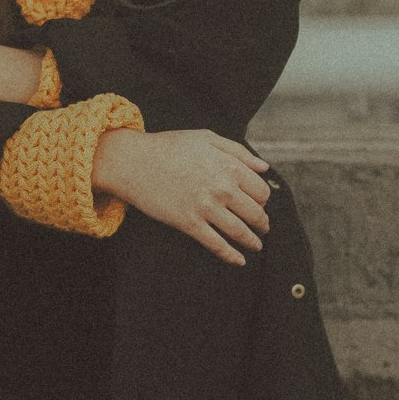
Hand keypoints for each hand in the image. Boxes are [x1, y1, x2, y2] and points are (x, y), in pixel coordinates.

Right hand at [106, 128, 271, 265]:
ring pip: (240, 231)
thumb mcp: (206, 138)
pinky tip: (239, 261)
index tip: (259, 204)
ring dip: (252, 241)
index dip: (263, 200)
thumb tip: (264, 168)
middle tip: (263, 228)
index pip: (261, 191)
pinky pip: (216, 244)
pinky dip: (231, 255)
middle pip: (255, 213)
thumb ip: (238, 151)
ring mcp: (205, 207)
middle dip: (262, 223)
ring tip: (256, 245)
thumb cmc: (168, 147)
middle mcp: (222, 188)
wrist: (133, 162)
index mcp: (228, 166)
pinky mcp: (188, 223)